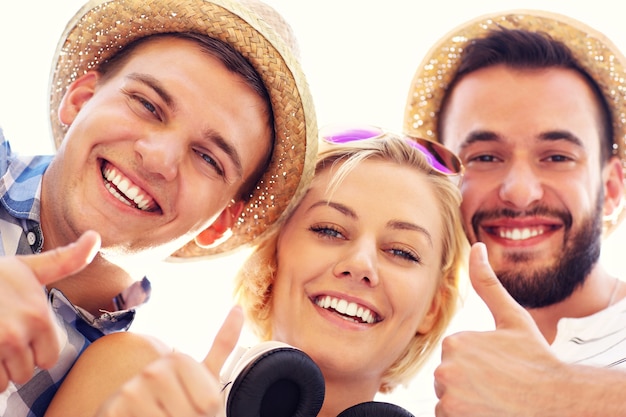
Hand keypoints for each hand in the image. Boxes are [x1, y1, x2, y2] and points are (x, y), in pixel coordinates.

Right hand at [0, 230, 99, 389]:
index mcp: (37, 317)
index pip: (48, 359)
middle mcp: (16, 335)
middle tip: (3, 339)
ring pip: (5, 381)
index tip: (23, 336)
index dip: (36, 351)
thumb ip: (66, 260)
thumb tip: (95, 236)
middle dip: (16, 362)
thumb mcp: (30, 267)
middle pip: (26, 372)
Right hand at [94, 306, 243, 416]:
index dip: (206, 414)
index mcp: (179, 360)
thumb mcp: (205, 379)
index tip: (193, 408)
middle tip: (173, 414)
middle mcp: (153, 370)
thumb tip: (238, 308)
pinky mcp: (112, 410)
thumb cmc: (178, 402)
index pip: (210, 404)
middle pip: (191, 414)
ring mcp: (131, 390)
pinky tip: (137, 416)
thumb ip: (222, 345)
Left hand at [434, 242, 559, 416]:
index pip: (454, 356)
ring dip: (466, 402)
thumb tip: (477, 246)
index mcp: (455, 342)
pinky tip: (488, 412)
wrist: (558, 402)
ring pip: (448, 399)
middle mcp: (446, 369)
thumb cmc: (537, 361)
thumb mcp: (513, 319)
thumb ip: (487, 283)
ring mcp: (449, 397)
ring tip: (495, 400)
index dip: (477, 364)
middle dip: (469, 383)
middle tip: (499, 386)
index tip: (499, 368)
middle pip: (448, 379)